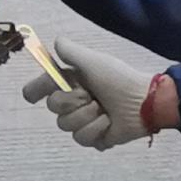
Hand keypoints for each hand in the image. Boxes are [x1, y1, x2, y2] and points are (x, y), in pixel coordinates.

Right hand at [22, 33, 162, 150]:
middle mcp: (74, 102)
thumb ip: (72, 52)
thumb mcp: (95, 62)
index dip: (36, 91)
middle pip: (53, 107)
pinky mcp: (94, 137)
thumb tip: (56, 41)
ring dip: (87, 116)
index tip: (36, 94)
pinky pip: (81, 139)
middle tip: (91, 96)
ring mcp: (83, 121)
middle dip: (72, 101)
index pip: (42, 88)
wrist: (145, 102)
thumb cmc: (119, 79)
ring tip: (104, 110)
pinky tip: (108, 123)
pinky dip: (96, 129)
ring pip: (66, 125)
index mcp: (72, 82)